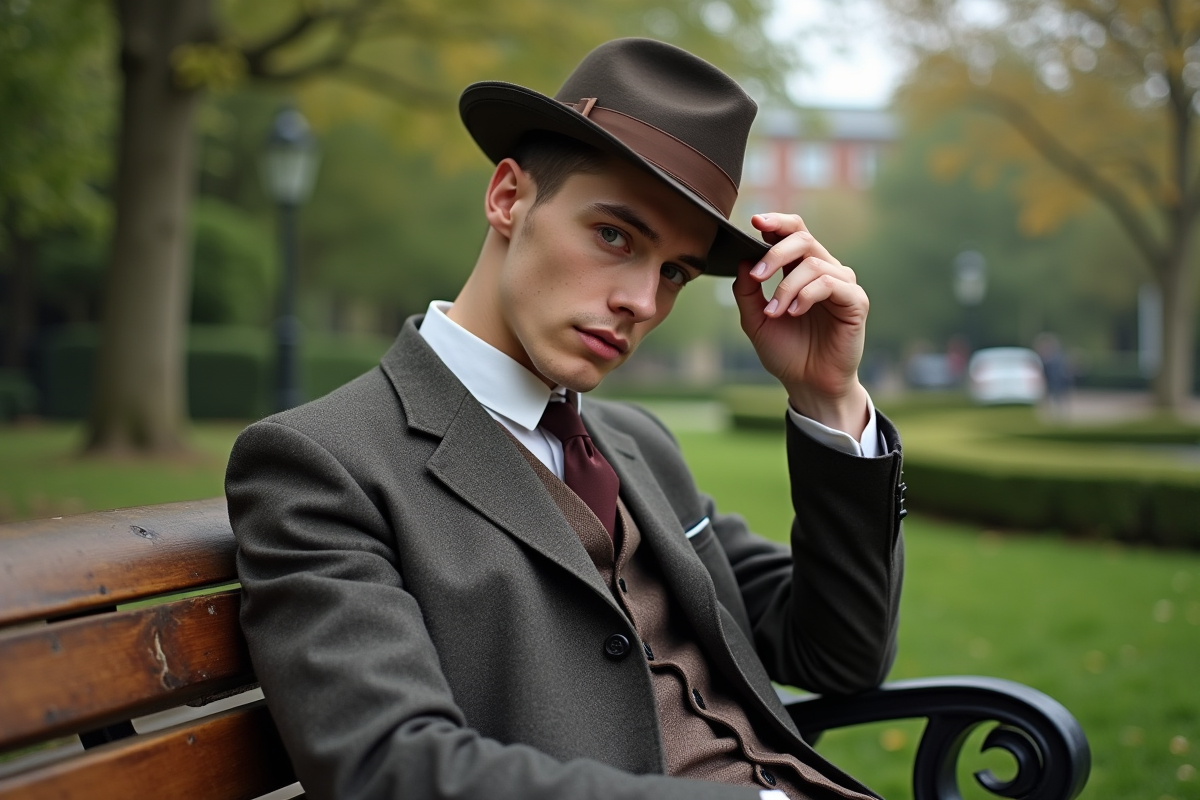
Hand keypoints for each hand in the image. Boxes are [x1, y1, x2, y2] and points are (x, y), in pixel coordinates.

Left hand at [732, 213, 869, 436]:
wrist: (807, 384)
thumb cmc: (786, 352)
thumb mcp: (755, 321)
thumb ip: (746, 292)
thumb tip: (743, 260)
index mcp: (800, 270)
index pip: (793, 233)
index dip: (776, 222)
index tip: (755, 221)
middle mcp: (823, 271)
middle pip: (803, 239)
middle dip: (774, 253)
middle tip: (756, 275)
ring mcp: (841, 284)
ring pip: (813, 263)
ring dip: (786, 287)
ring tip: (773, 313)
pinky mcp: (855, 301)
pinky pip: (830, 283)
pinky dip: (807, 295)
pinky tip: (794, 312)